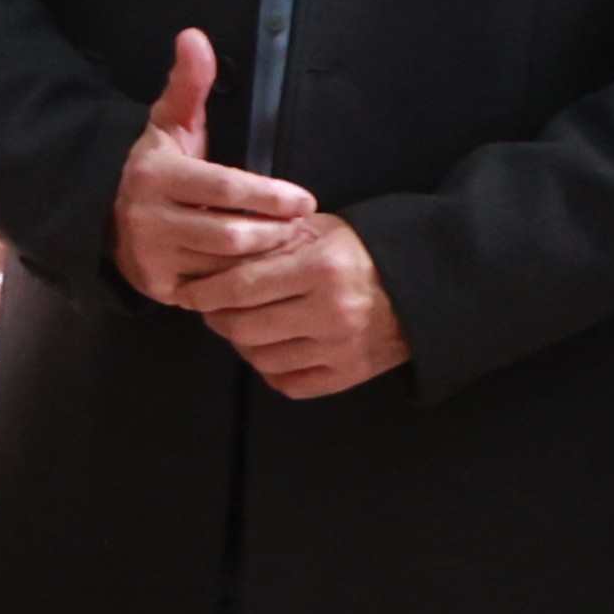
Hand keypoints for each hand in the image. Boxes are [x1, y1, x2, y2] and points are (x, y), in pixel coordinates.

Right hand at [111, 29, 316, 308]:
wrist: (103, 215)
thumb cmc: (156, 166)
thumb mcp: (169, 123)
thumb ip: (188, 83)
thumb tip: (194, 36)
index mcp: (156, 175)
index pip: (223, 188)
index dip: (269, 196)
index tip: (305, 200)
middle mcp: (148, 218)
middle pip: (231, 234)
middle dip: (273, 232)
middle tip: (299, 226)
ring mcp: (151, 256)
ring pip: (224, 266)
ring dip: (262, 258)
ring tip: (284, 244)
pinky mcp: (156, 286)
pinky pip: (212, 291)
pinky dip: (241, 283)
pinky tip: (259, 269)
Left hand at [179, 215, 409, 397]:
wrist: (426, 285)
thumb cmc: (363, 251)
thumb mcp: (321, 230)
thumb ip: (271, 239)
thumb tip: (213, 252)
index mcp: (321, 268)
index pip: (240, 287)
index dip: (204, 292)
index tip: (187, 292)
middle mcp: (331, 311)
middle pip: (244, 327)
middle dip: (217, 318)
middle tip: (212, 308)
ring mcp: (341, 347)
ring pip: (261, 357)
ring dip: (241, 343)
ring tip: (241, 326)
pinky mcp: (349, 374)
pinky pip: (289, 383)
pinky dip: (269, 368)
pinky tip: (270, 349)